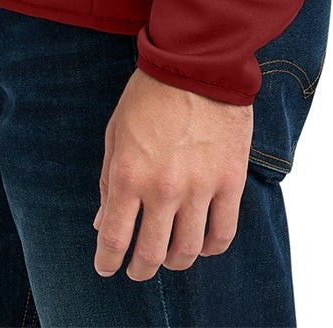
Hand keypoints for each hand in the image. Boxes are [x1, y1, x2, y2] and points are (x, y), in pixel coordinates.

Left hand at [92, 68, 251, 279]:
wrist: (197, 62)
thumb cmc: (150, 93)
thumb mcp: (115, 131)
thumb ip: (107, 180)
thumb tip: (101, 222)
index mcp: (128, 174)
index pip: (114, 238)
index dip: (107, 260)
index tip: (107, 266)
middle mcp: (162, 188)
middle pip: (150, 254)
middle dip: (139, 270)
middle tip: (137, 270)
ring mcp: (199, 187)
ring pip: (187, 251)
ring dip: (174, 261)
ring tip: (169, 257)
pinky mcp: (230, 182)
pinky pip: (223, 233)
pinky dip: (211, 248)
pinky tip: (202, 244)